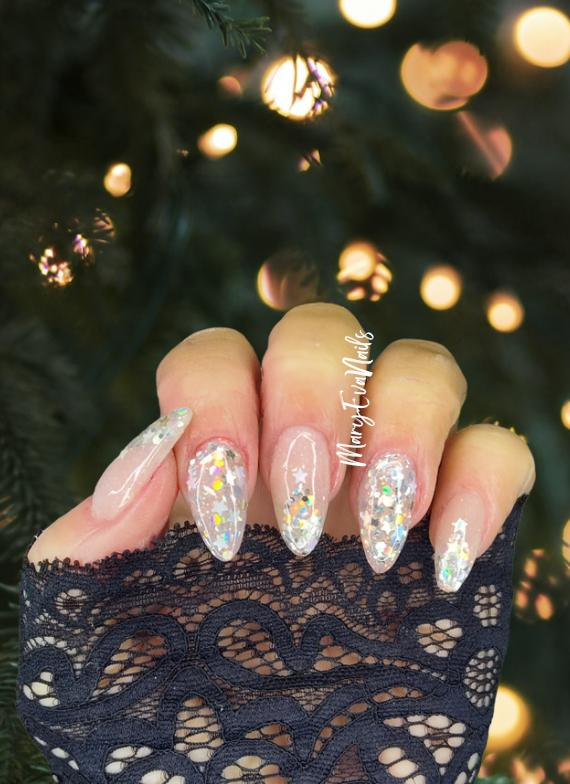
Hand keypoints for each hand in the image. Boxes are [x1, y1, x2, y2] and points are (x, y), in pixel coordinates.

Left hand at [28, 304, 534, 591]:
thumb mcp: (97, 637)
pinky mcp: (461, 520)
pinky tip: (448, 562)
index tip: (221, 514)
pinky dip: (484, 482)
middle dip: (312, 400)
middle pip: (322, 334)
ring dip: (403, 426)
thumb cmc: (176, 717)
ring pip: (421, 368)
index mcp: (219, 458)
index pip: (215, 357)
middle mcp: (306, 448)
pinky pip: (498, 449)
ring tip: (380, 529)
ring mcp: (389, 477)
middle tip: (301, 511)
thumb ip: (88, 547)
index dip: (215, 406)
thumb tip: (138, 470)